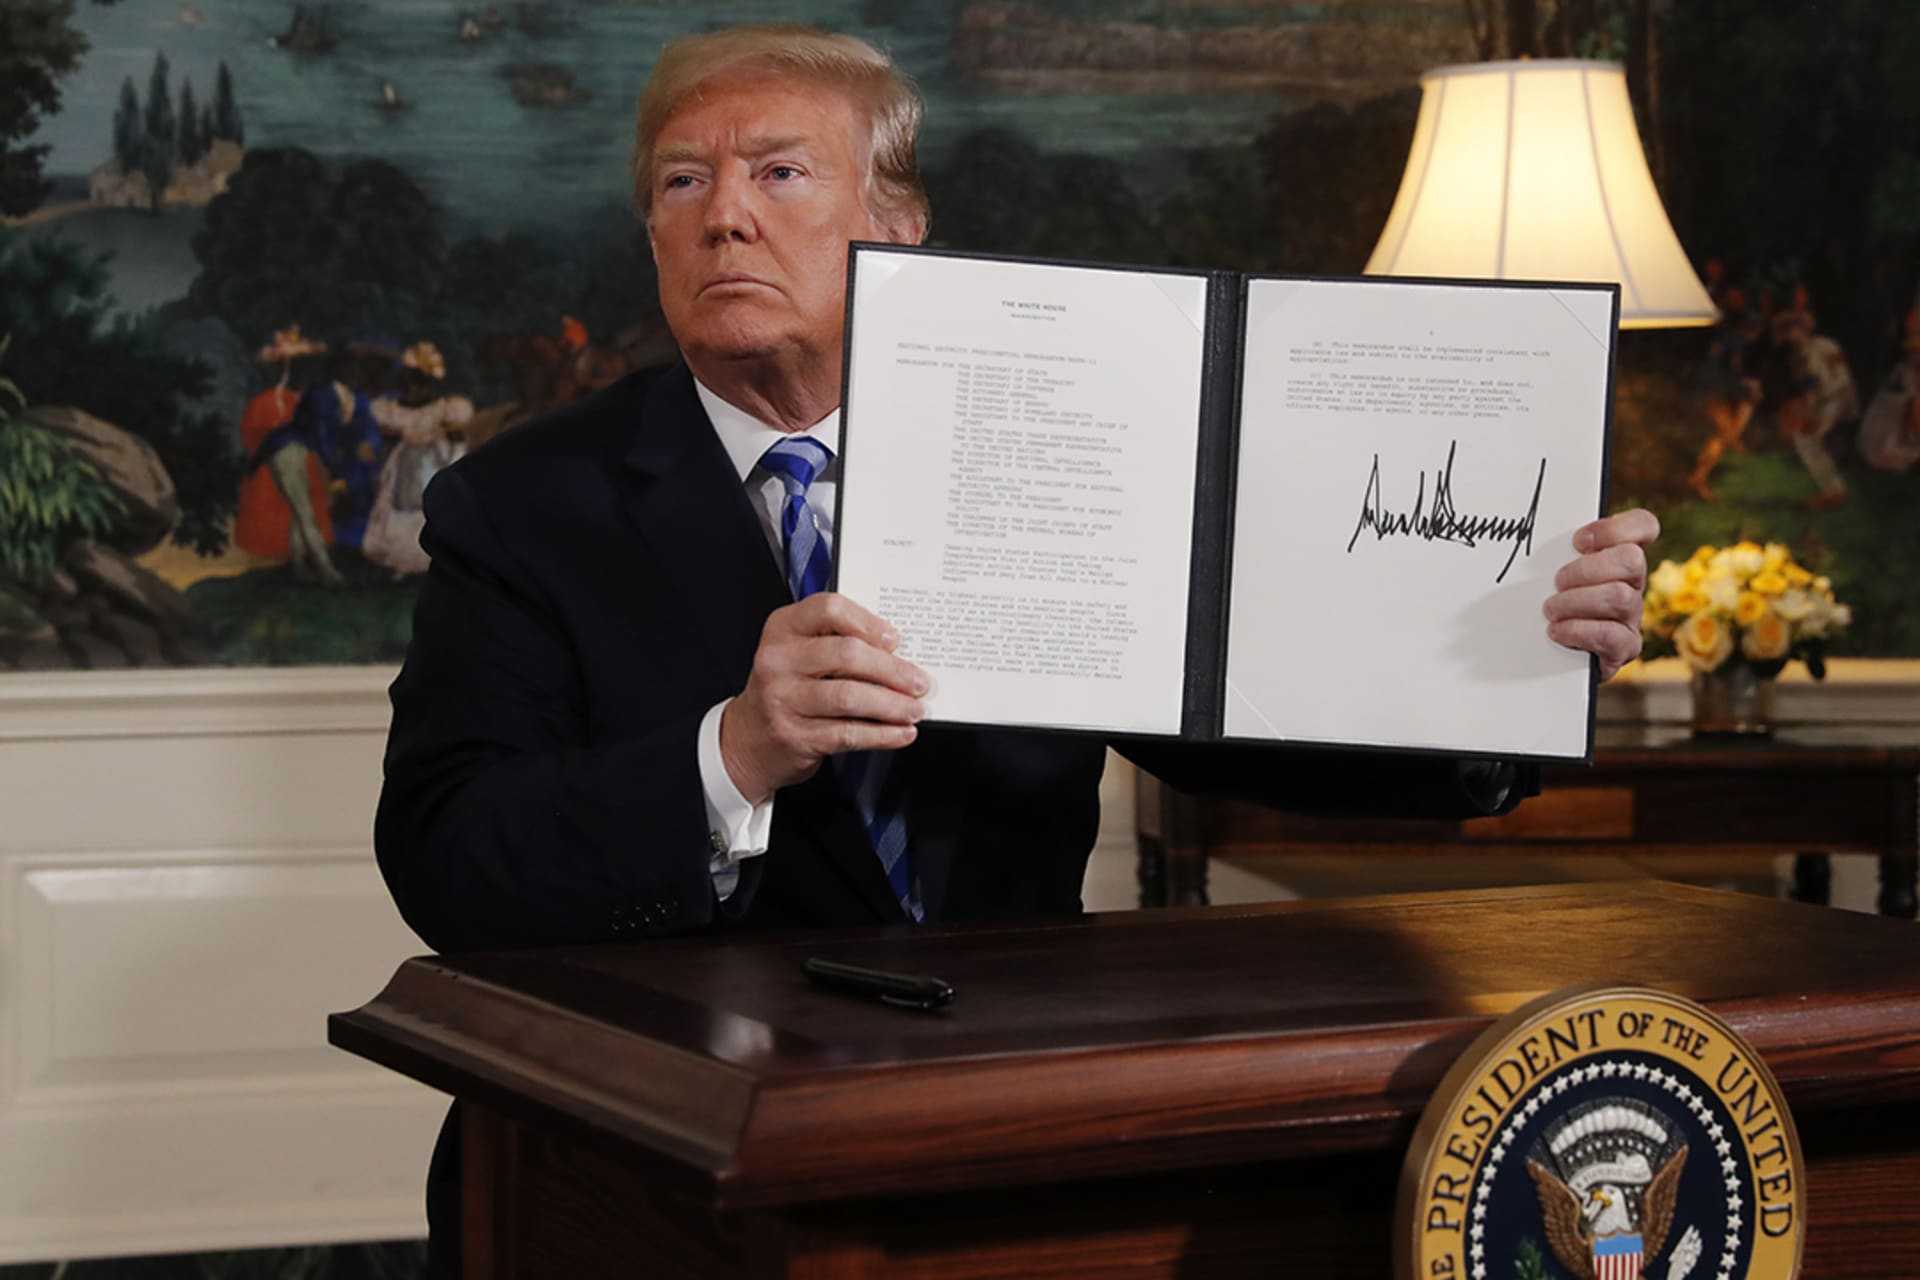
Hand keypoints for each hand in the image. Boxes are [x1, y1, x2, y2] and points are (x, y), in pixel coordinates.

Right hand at [719, 593, 927, 803]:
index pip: (829, 609)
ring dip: (892, 705)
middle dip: (892, 670)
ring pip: (849, 697)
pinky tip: (901, 733)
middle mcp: (778, 660)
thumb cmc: (786, 688)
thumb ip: (837, 641)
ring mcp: (782, 699)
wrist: (748, 739)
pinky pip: (847, 733)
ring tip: (914, 709)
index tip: (895, 640)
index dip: (868, 622)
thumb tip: (897, 652)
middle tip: (919, 682)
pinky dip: (882, 734)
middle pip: (846, 655)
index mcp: (783, 628)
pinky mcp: (793, 735)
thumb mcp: (799, 652)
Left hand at [1543, 508, 1658, 681]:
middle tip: (1557, 582)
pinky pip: (1611, 636)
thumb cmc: (1550, 602)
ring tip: (1550, 609)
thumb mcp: (1549, 573)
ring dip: (1576, 601)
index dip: (1615, 528)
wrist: (1550, 657)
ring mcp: (1632, 616)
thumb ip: (1553, 552)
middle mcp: (1632, 584)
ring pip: (1620, 597)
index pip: (1643, 526)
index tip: (1578, 541)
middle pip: (1632, 560)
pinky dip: (1577, 631)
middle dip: (1586, 569)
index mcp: (1618, 557)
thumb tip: (1525, 532)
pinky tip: (1555, 630)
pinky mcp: (1624, 648)